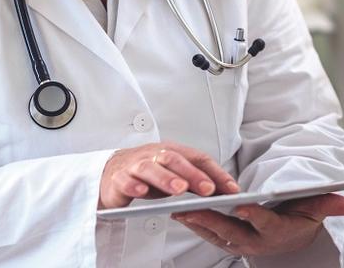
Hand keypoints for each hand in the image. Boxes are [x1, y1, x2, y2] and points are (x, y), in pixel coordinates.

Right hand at [98, 141, 239, 209]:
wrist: (111, 172)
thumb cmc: (149, 174)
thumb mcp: (175, 176)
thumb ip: (195, 182)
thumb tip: (224, 192)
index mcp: (174, 152)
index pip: (199, 158)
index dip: (216, 173)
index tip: (232, 189)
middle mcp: (156, 154)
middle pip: (176, 160)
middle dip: (194, 175)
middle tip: (209, 189)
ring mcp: (136, 165)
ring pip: (151, 168)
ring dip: (167, 178)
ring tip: (180, 189)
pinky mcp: (118, 179)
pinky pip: (125, 180)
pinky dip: (133, 185)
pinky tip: (141, 192)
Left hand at [171, 192, 343, 255]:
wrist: (292, 239)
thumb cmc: (302, 218)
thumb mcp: (318, 209)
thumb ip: (329, 204)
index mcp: (277, 230)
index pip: (264, 223)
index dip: (253, 216)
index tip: (242, 208)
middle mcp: (256, 240)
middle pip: (231, 230)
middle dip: (211, 219)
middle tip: (192, 207)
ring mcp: (240, 243)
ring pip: (215, 234)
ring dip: (197, 222)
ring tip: (179, 209)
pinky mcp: (229, 241)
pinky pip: (209, 234)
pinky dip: (195, 223)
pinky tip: (182, 212)